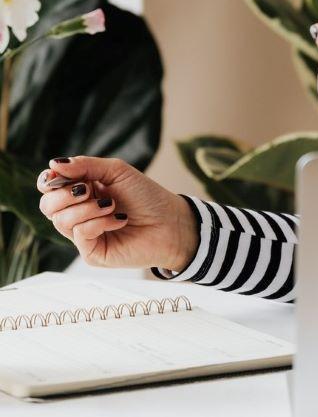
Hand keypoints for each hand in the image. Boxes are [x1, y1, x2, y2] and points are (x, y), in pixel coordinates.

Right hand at [36, 156, 197, 271]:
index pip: (48, 186)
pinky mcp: (92, 252)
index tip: (57, 175)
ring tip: (112, 205)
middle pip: (48, 205)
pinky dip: (99, 222)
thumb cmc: (147, 196)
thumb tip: (54, 164)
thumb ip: (85, 166)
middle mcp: (78, 213)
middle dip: (66, 194)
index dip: (48, 180)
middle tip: (90, 190)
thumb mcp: (116, 172)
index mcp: (82, 191)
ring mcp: (83, 234)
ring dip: (88, 208)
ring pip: (61, 219)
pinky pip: (80, 233)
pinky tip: (119, 219)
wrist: (171, 221)